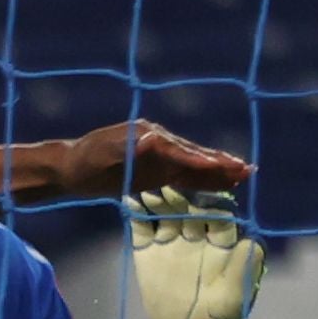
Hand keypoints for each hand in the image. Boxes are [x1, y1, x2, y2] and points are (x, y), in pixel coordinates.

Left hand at [50, 117, 252, 203]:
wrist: (71, 167)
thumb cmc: (84, 163)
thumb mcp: (103, 156)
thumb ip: (128, 150)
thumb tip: (153, 140)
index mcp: (147, 136)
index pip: (178, 150)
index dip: (200, 160)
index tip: (220, 165)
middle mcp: (158, 141)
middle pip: (193, 155)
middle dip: (219, 163)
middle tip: (246, 169)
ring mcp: (159, 156)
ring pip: (193, 164)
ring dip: (218, 170)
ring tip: (244, 174)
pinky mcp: (157, 170)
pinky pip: (184, 175)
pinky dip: (203, 178)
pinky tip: (221, 182)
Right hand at [126, 184, 263, 318]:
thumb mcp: (236, 298)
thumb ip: (245, 269)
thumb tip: (252, 241)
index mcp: (222, 243)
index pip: (218, 216)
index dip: (210, 206)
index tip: (200, 198)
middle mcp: (197, 236)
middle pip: (189, 209)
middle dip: (180, 196)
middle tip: (167, 185)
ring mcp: (171, 242)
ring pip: (165, 213)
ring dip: (156, 200)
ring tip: (144, 188)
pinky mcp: (147, 251)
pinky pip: (141, 228)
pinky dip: (135, 214)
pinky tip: (127, 200)